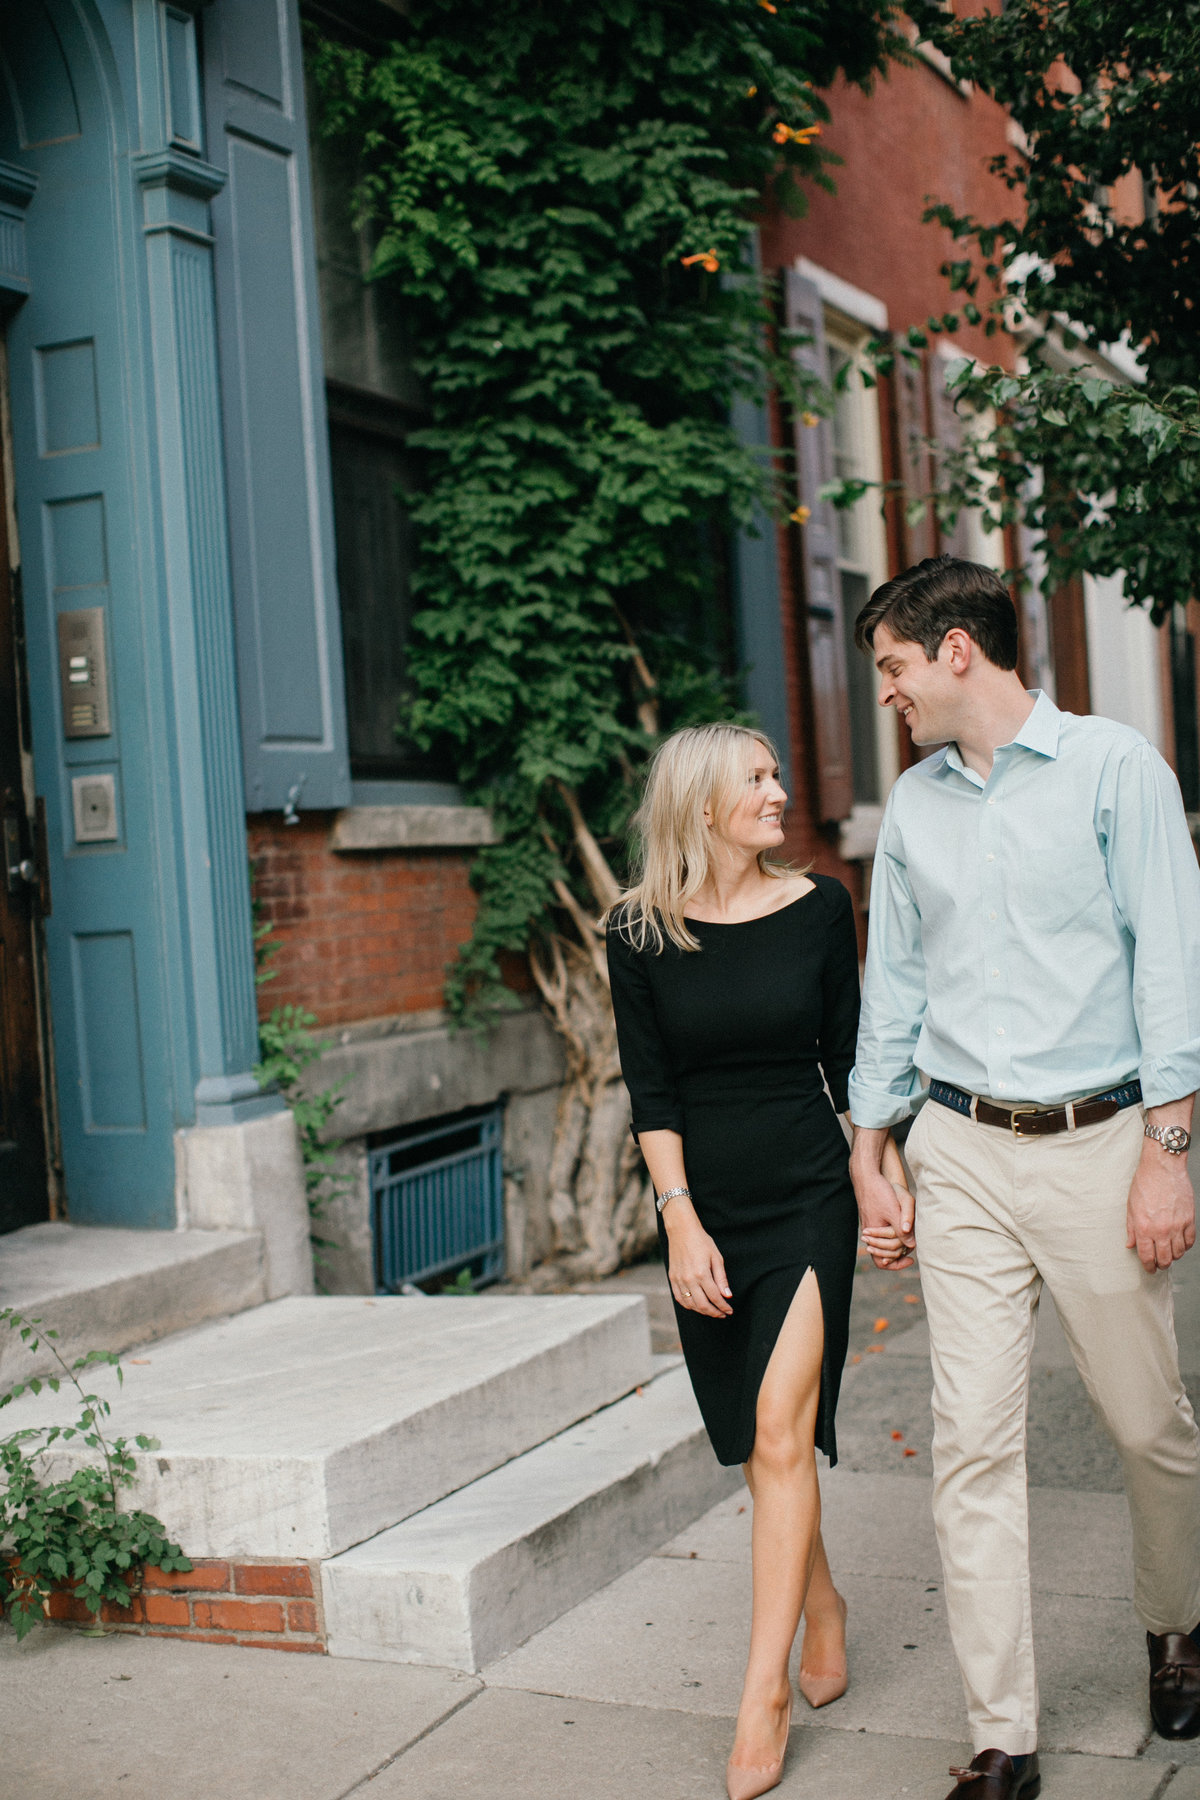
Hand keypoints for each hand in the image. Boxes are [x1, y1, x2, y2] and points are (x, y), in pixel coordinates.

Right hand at [664, 1202, 732, 1316]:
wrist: (682, 1231)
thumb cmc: (701, 1241)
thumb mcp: (716, 1258)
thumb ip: (721, 1278)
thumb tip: (727, 1295)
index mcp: (702, 1274)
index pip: (715, 1297)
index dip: (723, 1307)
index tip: (729, 1310)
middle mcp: (689, 1279)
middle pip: (703, 1305)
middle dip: (715, 1312)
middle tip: (722, 1313)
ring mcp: (679, 1280)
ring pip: (691, 1304)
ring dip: (702, 1311)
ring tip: (711, 1310)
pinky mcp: (672, 1278)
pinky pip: (679, 1298)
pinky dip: (688, 1305)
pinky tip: (696, 1305)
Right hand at [851, 1156, 915, 1270]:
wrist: (866, 1176)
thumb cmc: (879, 1192)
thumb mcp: (893, 1211)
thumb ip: (902, 1230)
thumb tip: (912, 1246)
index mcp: (873, 1234)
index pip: (880, 1261)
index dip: (896, 1265)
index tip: (910, 1260)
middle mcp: (870, 1232)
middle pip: (882, 1255)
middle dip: (897, 1257)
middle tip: (912, 1253)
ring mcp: (871, 1225)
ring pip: (884, 1244)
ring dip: (896, 1246)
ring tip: (911, 1242)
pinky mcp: (873, 1218)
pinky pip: (883, 1234)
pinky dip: (893, 1236)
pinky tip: (904, 1230)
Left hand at [1127, 1142, 1195, 1270]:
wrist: (1163, 1168)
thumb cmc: (1145, 1183)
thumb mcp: (1131, 1207)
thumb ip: (1131, 1229)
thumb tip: (1131, 1245)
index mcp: (1144, 1228)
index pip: (1147, 1256)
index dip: (1148, 1266)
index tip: (1149, 1269)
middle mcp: (1162, 1230)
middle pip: (1164, 1259)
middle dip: (1161, 1265)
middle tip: (1159, 1265)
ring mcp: (1177, 1225)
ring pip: (1179, 1252)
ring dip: (1174, 1257)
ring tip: (1169, 1254)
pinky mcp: (1189, 1219)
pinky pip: (1190, 1241)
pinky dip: (1185, 1246)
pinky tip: (1180, 1244)